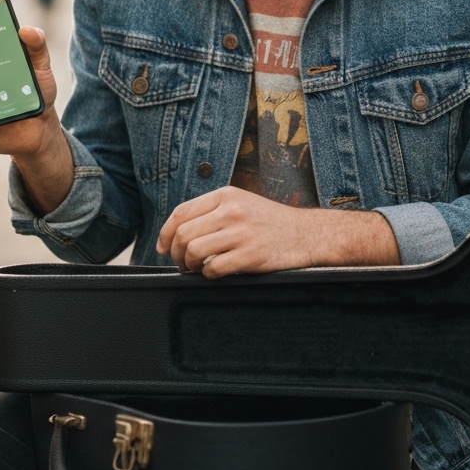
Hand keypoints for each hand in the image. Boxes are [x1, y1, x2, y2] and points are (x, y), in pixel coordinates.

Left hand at [155, 185, 399, 278]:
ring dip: (189, 266)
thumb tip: (176, 232)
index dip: (165, 233)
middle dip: (176, 254)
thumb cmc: (270, 222)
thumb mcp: (241, 203)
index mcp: (226, 195)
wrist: (306, 234)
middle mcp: (232, 210)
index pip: (181, 213)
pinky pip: (213, 268)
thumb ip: (212, 211)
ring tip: (196, 269)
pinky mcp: (251, 255)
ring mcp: (242, 232)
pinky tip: (215, 273)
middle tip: (182, 264)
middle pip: (183, 234)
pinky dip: (208, 275)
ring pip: (194, 251)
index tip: (163, 248)